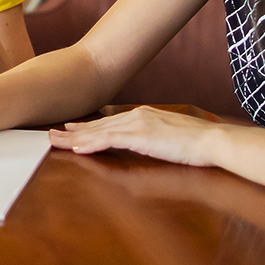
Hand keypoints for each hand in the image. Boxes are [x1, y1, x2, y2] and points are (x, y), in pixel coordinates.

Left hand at [48, 106, 225, 166]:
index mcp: (143, 116)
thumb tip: (138, 145)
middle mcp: (137, 116)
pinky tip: (78, 148)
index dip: (87, 127)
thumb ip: (149, 140)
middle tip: (51, 134)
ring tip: (55, 141)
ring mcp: (138, 124)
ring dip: (75, 138)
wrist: (212, 141)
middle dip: (74, 132)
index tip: (71, 129)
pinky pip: (111, 140)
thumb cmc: (195, 144)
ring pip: (99, 132)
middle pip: (98, 125)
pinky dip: (92, 143)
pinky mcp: (142, 136)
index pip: (108, 123)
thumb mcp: (166, 139)